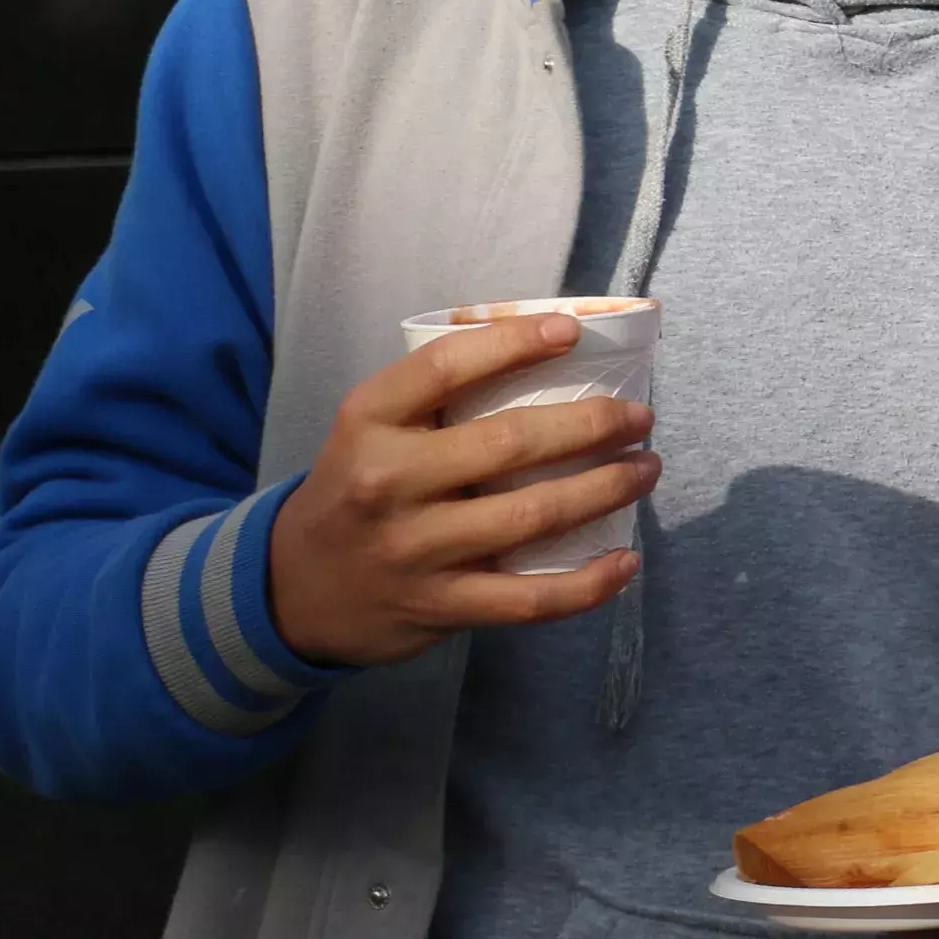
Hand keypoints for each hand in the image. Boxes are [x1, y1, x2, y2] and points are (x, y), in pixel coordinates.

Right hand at [267, 313, 660, 665]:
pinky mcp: (439, 606)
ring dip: (605, 490)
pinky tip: (625, 562)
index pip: (445, 366)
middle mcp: (389, 481)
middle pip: (510, 443)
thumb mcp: (371, 429)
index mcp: (369, 421)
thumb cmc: (357, 489)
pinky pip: (528, 599)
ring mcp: (416, 549)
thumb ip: (435, 396)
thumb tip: (545, 348)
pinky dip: (587, 584)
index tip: (573, 331)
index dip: (513, 343)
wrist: (294, 588)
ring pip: (532, 516)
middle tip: (639, 418)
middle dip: (592, 425)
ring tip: (644, 470)